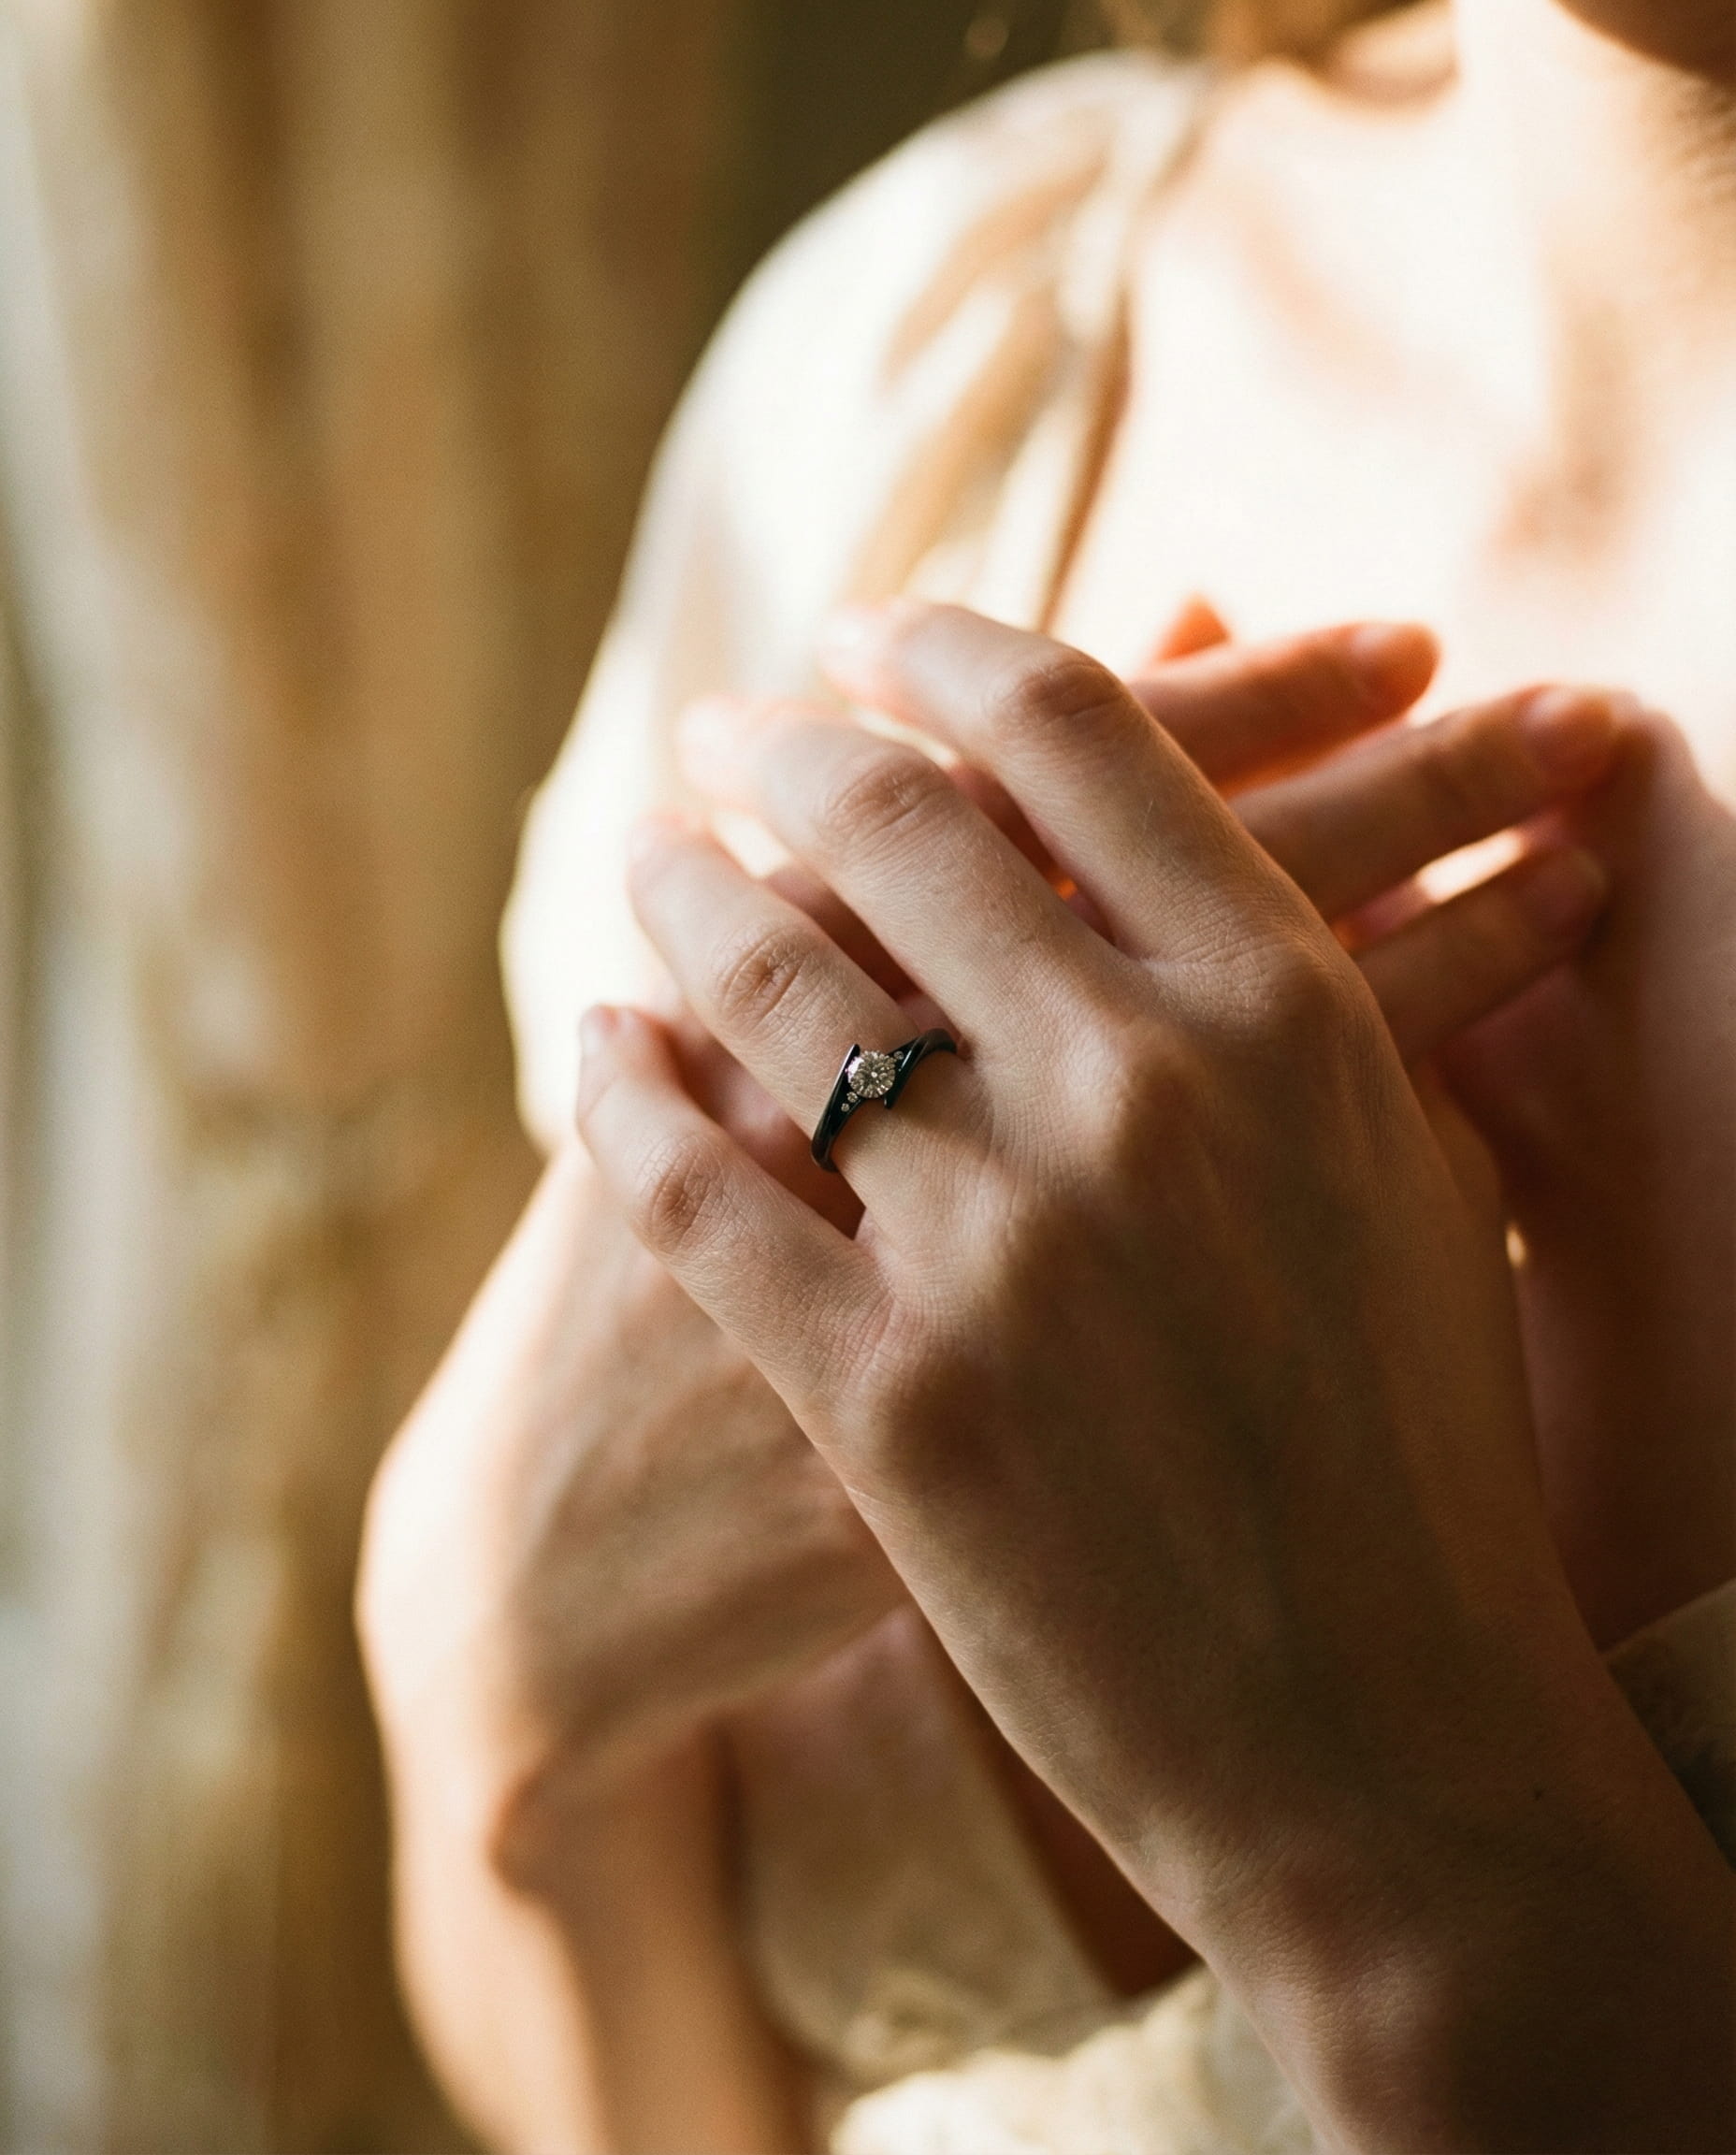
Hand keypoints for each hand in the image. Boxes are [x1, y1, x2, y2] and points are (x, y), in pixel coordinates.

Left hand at [577, 602, 1733, 2152]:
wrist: (1383, 1745)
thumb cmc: (1412, 1447)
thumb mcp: (1405, 1173)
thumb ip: (1339, 964)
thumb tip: (1281, 802)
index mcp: (1291, 1014)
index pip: (1076, 734)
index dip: (948, 650)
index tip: (876, 636)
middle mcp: (1140, 1096)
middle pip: (892, 819)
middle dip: (782, 742)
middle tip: (729, 729)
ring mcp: (998, 1252)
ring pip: (762, 983)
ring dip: (680, 889)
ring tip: (654, 856)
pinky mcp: (882, 1405)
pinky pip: (688, 1187)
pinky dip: (622, 1091)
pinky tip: (599, 1042)